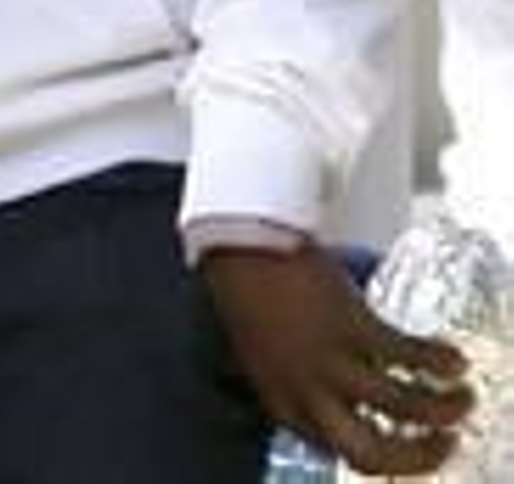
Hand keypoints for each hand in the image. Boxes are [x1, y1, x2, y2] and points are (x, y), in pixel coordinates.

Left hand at [204, 244, 472, 473]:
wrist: (236, 242)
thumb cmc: (251, 292)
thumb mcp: (270, 358)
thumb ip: (304, 385)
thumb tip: (347, 395)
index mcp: (286, 407)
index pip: (345, 454)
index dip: (385, 457)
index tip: (407, 446)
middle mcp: (309, 394)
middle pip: (372, 454)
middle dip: (418, 457)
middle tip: (445, 443)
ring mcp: (330, 360)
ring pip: (401, 406)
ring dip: (441, 409)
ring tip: (463, 398)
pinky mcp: (351, 323)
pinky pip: (407, 354)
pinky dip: (437, 361)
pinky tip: (453, 360)